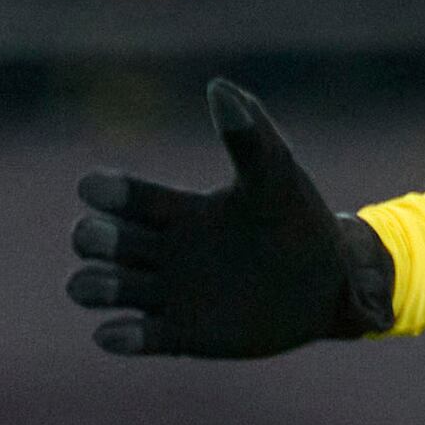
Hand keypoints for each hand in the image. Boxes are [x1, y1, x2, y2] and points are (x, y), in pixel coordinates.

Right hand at [71, 79, 392, 357]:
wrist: (333, 284)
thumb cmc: (301, 223)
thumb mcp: (278, 177)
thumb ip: (249, 136)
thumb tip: (219, 87)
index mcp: (178, 210)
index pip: (119, 196)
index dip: (102, 192)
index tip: (101, 189)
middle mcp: (165, 250)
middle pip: (96, 240)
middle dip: (91, 239)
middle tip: (108, 239)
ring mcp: (171, 293)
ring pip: (101, 288)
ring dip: (92, 286)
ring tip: (105, 287)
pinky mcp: (183, 334)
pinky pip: (134, 337)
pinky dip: (116, 335)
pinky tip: (117, 331)